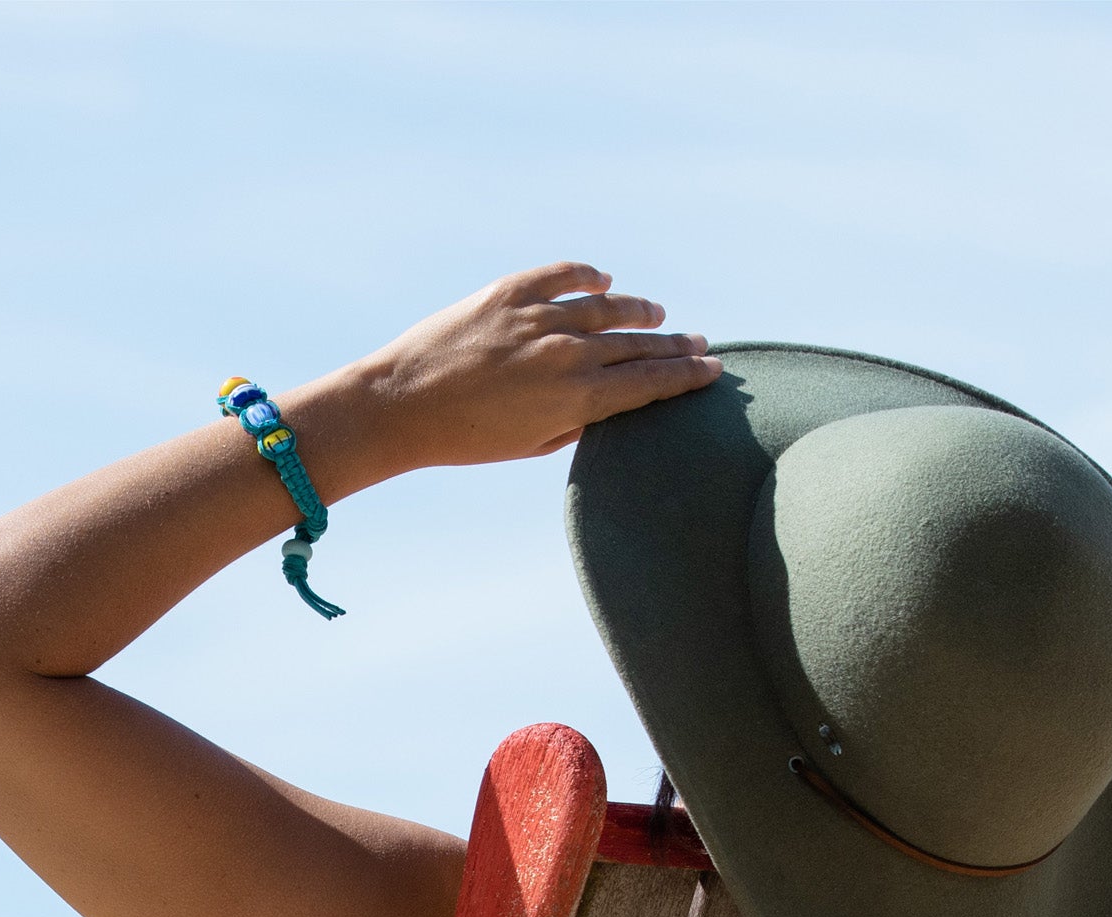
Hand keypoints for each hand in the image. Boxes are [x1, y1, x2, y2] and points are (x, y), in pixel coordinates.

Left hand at [299, 262, 720, 480]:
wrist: (399, 406)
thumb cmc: (463, 439)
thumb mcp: (530, 445)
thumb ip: (576, 423)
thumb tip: (606, 404)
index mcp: (578, 400)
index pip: (650, 382)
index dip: (686, 374)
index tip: (712, 367)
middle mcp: (568, 354)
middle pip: (639, 344)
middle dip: (674, 343)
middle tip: (698, 341)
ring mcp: (540, 318)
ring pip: (608, 306)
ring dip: (637, 309)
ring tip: (655, 313)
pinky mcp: (508, 292)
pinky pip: (562, 275)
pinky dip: (587, 275)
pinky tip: (602, 279)